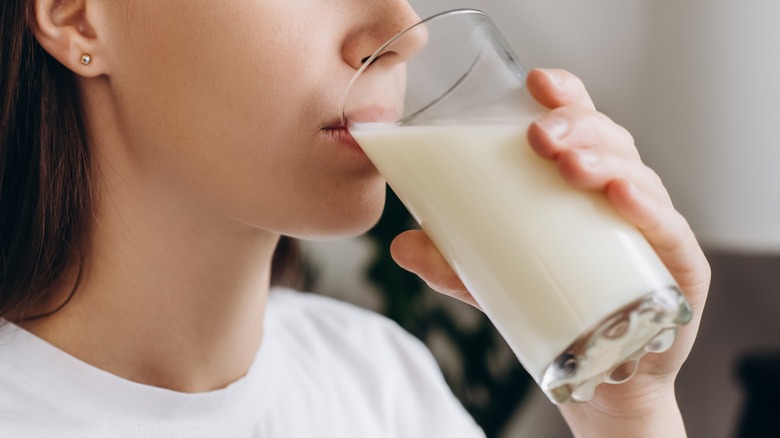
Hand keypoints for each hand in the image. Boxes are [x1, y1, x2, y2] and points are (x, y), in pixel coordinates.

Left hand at [390, 68, 709, 436]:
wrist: (603, 377)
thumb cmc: (555, 309)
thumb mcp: (494, 282)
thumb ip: (453, 264)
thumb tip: (401, 245)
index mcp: (583, 186)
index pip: (582, 126)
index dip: (566, 96)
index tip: (536, 81)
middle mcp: (622, 197)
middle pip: (610, 142)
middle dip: (576, 127)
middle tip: (539, 135)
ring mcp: (653, 230)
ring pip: (639, 177)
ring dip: (605, 161)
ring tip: (569, 164)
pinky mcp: (678, 270)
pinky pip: (670, 232)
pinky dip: (649, 211)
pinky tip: (621, 197)